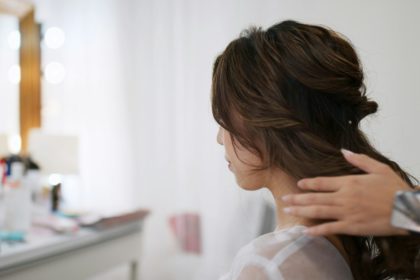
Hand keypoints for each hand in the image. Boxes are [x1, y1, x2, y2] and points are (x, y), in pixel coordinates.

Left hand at [282, 149, 411, 235]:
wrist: (408, 209)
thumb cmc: (395, 188)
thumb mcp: (379, 168)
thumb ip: (359, 160)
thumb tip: (343, 151)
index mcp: (349, 182)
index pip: (322, 182)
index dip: (308, 183)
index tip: (298, 184)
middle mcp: (344, 197)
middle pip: (315, 197)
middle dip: (297, 197)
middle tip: (283, 198)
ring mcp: (347, 212)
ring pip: (318, 211)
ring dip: (301, 210)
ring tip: (288, 210)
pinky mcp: (353, 227)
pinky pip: (331, 228)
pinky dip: (317, 230)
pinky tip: (306, 231)